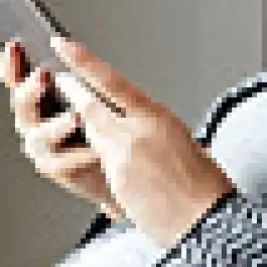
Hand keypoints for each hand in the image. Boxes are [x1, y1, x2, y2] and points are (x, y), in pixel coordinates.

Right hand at [0, 40, 121, 219]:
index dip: (13, 65)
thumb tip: (64, 45)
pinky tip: (94, 150)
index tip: (14, 46)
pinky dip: (77, 156)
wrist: (119, 168)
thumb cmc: (103, 130)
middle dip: (30, 90)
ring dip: (57, 126)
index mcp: (40, 100)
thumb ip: (76, 77)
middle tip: (42, 76)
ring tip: (76, 117)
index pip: (18, 79)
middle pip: (22, 105)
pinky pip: (60, 163)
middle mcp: (35, 123)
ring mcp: (43, 148)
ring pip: (39, 136)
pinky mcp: (57, 170)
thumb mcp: (93, 96)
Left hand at [50, 39, 235, 248]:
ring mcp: (124, 154)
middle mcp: (138, 130)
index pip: (112, 81)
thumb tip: (133, 124)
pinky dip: (96, 162)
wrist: (208, 219)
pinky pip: (98, 164)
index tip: (64, 46)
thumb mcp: (183, 141)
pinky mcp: (118, 178)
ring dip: (83, 132)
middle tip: (59, 83)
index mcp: (158, 116)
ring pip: (91, 134)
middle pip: (90, 105)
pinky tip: (106, 169)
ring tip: (86, 134)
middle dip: (71, 94)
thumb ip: (152, 129)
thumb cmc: (204, 186)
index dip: (83, 61)